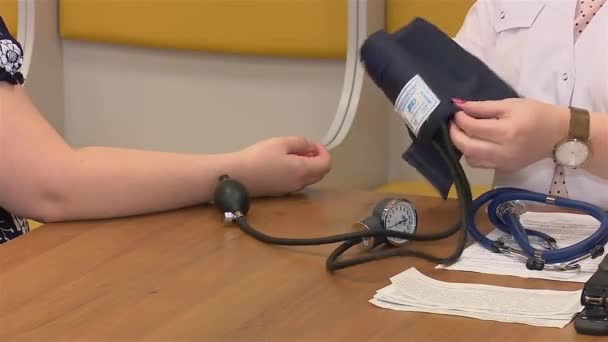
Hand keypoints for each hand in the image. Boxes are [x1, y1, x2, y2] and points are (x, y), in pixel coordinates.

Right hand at [235, 136, 330, 195]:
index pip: (326, 164)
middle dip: (318, 159)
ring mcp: (290, 190)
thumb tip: (311, 147)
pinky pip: (297, 182)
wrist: (237, 176)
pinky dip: (299, 172)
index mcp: (303, 170)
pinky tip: (285, 164)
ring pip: (309, 179)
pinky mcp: (280, 192)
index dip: (324, 152)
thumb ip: (300, 143)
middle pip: (320, 173)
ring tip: (295, 154)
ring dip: (308, 166)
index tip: (313, 144)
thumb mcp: (281, 143)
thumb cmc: (259, 157)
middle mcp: (300, 183)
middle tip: (306, 148)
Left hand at [449, 98, 568, 171]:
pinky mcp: (505, 170)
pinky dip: (473, 154)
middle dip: (455, 134)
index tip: (455, 112)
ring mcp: (504, 164)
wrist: (559, 134)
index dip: (459, 119)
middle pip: (467, 147)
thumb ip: (483, 107)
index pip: (472, 128)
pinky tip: (475, 143)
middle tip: (453, 123)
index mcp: (507, 132)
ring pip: (471, 159)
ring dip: (462, 146)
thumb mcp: (511, 104)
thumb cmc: (536, 114)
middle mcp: (503, 151)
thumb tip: (460, 106)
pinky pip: (481, 165)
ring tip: (463, 133)